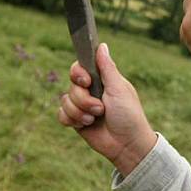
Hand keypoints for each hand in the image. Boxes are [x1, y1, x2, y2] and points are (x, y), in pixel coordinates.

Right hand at [57, 43, 156, 176]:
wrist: (127, 144)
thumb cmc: (129, 115)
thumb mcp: (119, 89)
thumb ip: (107, 68)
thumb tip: (102, 45)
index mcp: (102, 80)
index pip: (80, 67)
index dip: (78, 73)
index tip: (86, 82)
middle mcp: (91, 91)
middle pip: (71, 85)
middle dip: (83, 99)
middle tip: (100, 108)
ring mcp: (83, 106)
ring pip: (65, 101)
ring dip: (80, 112)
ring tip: (95, 119)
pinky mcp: (76, 120)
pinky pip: (61, 114)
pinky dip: (71, 120)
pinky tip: (85, 125)